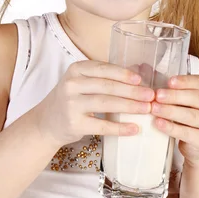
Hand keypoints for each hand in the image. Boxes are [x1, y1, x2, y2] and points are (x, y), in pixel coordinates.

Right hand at [32, 60, 154, 148]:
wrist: (46, 123)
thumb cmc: (72, 99)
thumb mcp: (82, 82)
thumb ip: (104, 78)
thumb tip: (140, 75)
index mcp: (76, 69)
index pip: (103, 68)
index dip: (123, 74)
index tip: (141, 79)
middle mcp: (71, 84)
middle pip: (107, 86)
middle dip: (132, 91)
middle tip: (151, 95)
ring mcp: (71, 104)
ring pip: (106, 103)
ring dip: (130, 106)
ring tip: (147, 109)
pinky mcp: (74, 124)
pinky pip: (101, 125)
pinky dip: (119, 128)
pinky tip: (134, 129)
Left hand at [150, 73, 198, 165]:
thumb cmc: (192, 114)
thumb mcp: (189, 99)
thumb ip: (178, 88)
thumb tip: (152, 73)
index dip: (185, 81)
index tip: (169, 81)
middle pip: (197, 98)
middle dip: (176, 96)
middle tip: (157, 95)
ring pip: (192, 116)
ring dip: (170, 111)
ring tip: (154, 108)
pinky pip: (187, 133)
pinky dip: (171, 127)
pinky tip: (158, 123)